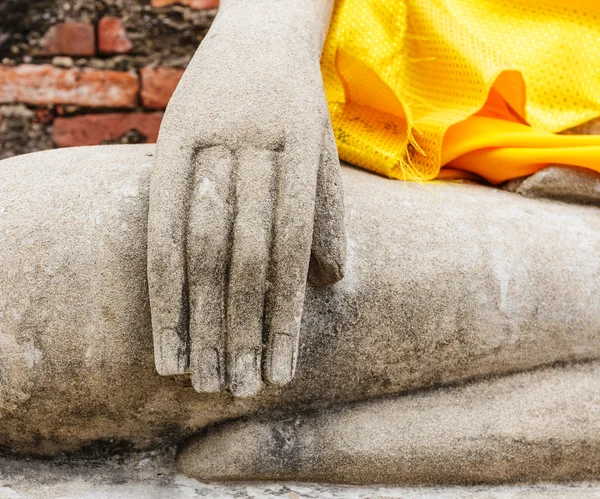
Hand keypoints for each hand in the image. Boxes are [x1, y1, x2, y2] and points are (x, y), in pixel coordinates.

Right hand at [147, 1, 344, 396]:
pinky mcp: (167, 140)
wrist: (258, 34)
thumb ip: (326, 215)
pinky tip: (166, 339)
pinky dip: (161, 287)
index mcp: (301, 151)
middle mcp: (253, 146)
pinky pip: (158, 224)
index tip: (282, 373)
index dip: (285, 318)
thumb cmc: (296, 105)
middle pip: (245, 257)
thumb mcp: (322, 151)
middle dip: (243, 330)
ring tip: (204, 381)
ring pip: (201, 246)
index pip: (291, 252)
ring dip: (201, 320)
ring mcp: (207, 141)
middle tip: (240, 391)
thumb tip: (326, 284)